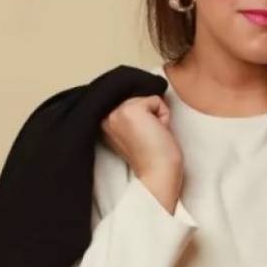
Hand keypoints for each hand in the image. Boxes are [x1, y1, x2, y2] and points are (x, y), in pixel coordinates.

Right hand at [100, 95, 182, 212]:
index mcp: (103, 121)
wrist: (157, 174)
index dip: (143, 118)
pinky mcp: (132, 109)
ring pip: (148, 98)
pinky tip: (157, 133)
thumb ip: (130, 115)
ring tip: (151, 136)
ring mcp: (117, 111)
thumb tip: (144, 92)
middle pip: (139, 97)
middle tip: (147, 138)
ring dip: (156, 116)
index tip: (141, 138)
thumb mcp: (133, 131)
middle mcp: (106, 114)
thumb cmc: (152, 157)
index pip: (129, 101)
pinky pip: (158, 100)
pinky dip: (164, 116)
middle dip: (150, 116)